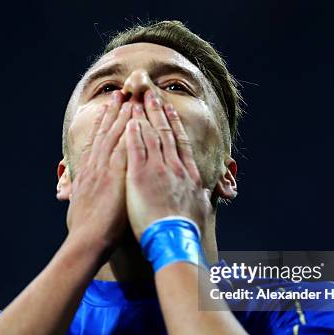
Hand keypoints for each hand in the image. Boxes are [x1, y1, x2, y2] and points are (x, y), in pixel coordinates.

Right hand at [67, 91, 131, 252]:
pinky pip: (125, 146)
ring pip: (115, 135)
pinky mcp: (116, 174)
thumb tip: (83, 196)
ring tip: (129, 97)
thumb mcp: (80, 207)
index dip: (104, 125)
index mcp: (88, 173)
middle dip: (114, 113)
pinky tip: (136, 118)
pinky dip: (129, 131)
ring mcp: (105, 168)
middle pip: (106, 133)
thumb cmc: (84, 230)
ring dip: (123, 115)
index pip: (97, 142)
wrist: (87, 239)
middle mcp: (95, 166)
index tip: (109, 110)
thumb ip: (84, 196)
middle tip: (120, 94)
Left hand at [125, 91, 212, 240]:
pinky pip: (135, 148)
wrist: (174, 240)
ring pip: (149, 136)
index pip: (180, 142)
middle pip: (165, 133)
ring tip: (136, 100)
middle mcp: (174, 167)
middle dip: (157, 112)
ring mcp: (158, 169)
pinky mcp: (140, 176)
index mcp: (189, 174)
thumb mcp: (201, 210)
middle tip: (150, 94)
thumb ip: (202, 196)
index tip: (168, 110)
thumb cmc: (187, 230)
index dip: (174, 123)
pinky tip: (127, 121)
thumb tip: (205, 193)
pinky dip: (132, 133)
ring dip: (142, 116)